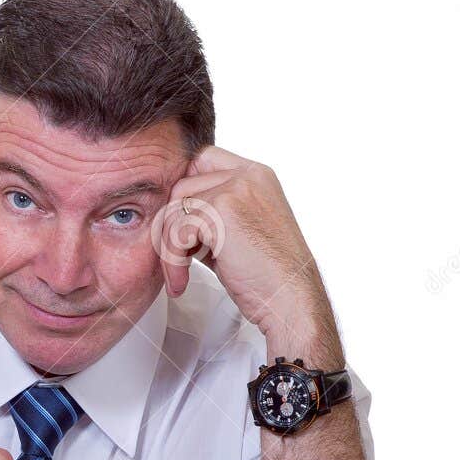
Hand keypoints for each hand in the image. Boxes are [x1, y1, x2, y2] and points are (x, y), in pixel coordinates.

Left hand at [156, 146, 342, 365]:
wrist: (291, 300)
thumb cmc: (268, 276)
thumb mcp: (241, 232)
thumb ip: (213, 213)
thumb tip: (172, 214)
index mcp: (257, 175)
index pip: (203, 160)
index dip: (185, 191)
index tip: (183, 228)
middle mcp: (248, 175)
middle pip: (182, 186)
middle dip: (171, 226)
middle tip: (177, 258)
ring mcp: (236, 189)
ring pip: (174, 209)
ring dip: (169, 247)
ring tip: (179, 275)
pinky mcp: (221, 211)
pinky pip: (177, 230)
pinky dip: (172, 259)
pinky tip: (182, 280)